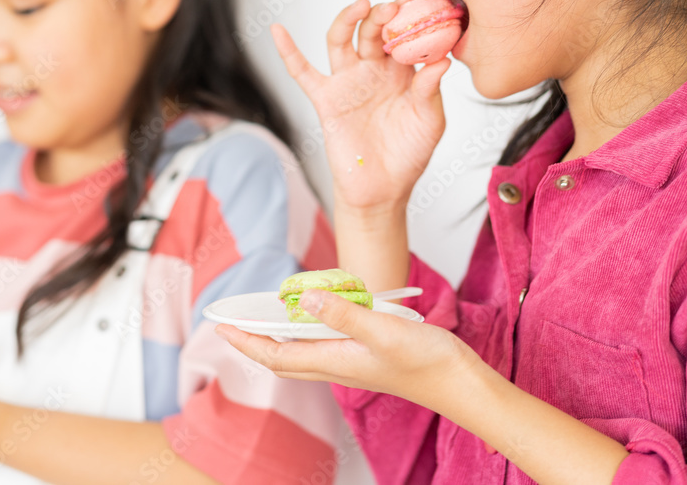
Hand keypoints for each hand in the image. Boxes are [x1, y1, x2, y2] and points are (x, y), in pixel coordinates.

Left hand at [216, 289, 478, 411]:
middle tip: (234, 323)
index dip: (247, 341)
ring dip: (280, 336)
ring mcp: (352, 363)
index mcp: (335, 361)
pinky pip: (325, 345)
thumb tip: (304, 301)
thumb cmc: (428, 362)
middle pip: (284, 356)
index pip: (277, 354)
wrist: (463, 384)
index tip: (222, 328)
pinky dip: (309, 331)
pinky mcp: (367, 357)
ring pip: (303, 352)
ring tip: (263, 316)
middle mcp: (338, 365)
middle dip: (255, 342)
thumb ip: (344, 314)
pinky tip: (315, 315)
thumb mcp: (384, 329)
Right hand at [273, 0, 451, 210]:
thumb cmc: (409, 154)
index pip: (403, 36)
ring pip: (341, 41)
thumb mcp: (429, 120)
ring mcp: (348, 82)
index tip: (418, 3)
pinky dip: (288, 51)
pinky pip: (302, 73)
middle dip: (383, 14)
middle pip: (372, 31)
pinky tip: (277, 30)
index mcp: (401, 71)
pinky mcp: (326, 99)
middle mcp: (373, 71)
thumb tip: (442, 60)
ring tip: (363, 5)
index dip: (410, 19)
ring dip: (349, 19)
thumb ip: (430, 90)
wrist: (383, 188)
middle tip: (396, 5)